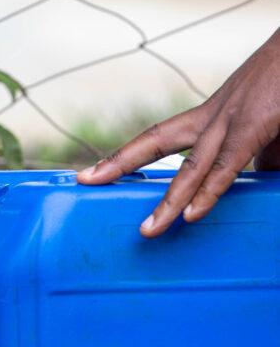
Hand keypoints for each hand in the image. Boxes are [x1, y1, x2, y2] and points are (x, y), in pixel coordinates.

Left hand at [77, 28, 279, 236]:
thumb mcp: (267, 126)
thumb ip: (258, 154)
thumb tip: (255, 176)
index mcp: (210, 115)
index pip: (158, 137)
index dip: (126, 154)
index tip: (96, 172)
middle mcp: (211, 116)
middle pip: (154, 141)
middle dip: (119, 162)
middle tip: (85, 181)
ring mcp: (229, 121)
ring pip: (190, 167)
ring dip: (169, 201)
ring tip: (148, 230)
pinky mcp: (253, 127)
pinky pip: (226, 166)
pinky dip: (208, 192)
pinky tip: (191, 216)